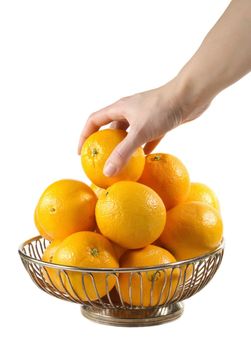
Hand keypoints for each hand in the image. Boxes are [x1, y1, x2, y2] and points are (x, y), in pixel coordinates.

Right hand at [78, 77, 209, 176]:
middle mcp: (129, 110)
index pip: (94, 120)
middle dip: (105, 143)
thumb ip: (123, 152)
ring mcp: (144, 115)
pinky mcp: (159, 121)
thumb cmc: (163, 108)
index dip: (85, 135)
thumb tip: (107, 172)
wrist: (191, 95)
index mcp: (119, 108)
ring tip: (122, 163)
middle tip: (102, 160)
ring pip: (129, 133)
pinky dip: (143, 148)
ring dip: (125, 147)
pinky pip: (147, 137)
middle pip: (111, 128)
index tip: (81, 152)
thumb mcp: (140, 132)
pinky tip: (145, 160)